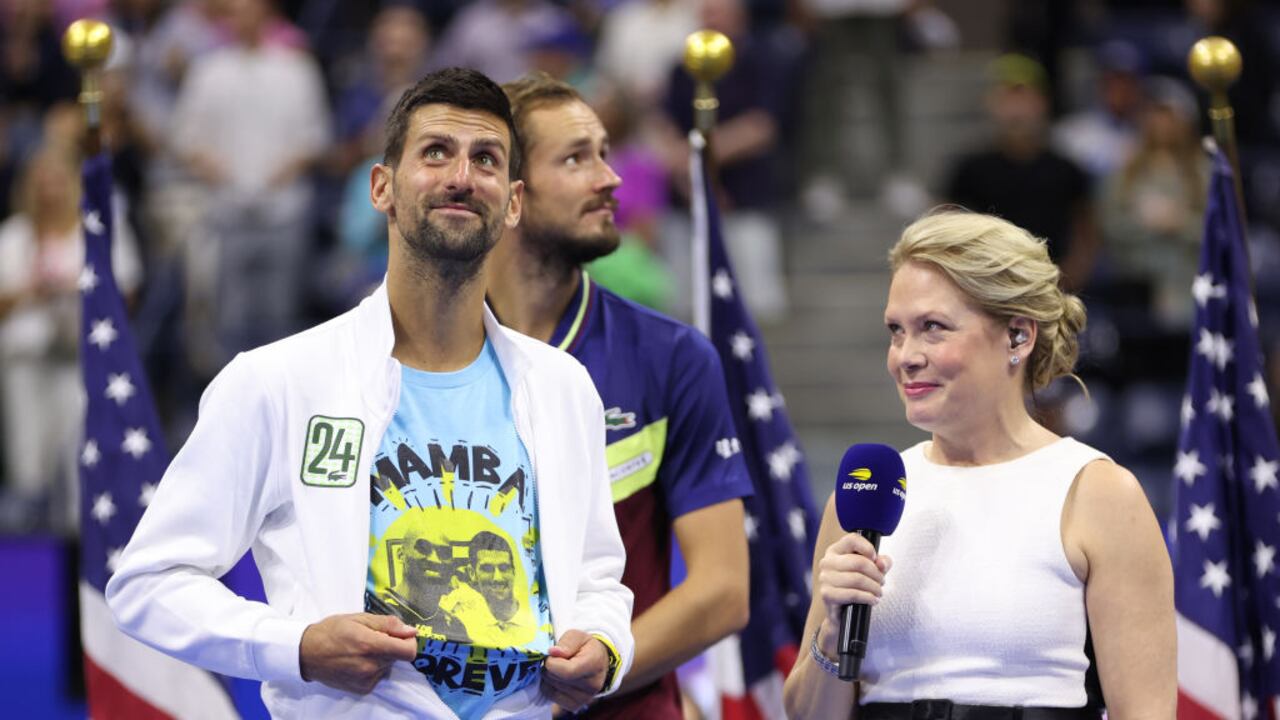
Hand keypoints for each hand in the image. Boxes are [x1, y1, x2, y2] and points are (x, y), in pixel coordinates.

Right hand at [298, 613, 417, 693]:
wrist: (306, 653)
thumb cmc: (331, 631)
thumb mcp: (359, 618)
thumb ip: (388, 624)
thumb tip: (411, 631)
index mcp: (371, 645)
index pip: (409, 651)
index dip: (408, 641)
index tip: (399, 635)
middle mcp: (371, 666)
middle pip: (398, 657)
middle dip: (391, 646)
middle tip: (371, 638)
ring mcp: (366, 680)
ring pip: (388, 666)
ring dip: (381, 657)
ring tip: (360, 649)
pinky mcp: (362, 689)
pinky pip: (378, 676)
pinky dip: (373, 668)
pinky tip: (357, 661)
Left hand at [541, 630, 608, 712]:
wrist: (597, 663)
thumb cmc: (585, 647)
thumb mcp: (577, 636)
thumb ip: (566, 642)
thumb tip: (552, 652)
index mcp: (594, 664)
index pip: (567, 671)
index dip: (552, 663)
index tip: (551, 654)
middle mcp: (592, 685)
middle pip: (556, 679)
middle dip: (548, 667)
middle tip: (555, 659)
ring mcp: (584, 698)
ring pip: (550, 688)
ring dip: (548, 676)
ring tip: (558, 668)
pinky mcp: (575, 706)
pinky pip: (550, 697)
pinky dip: (549, 686)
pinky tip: (557, 679)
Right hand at [816, 532, 891, 641]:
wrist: (842, 613)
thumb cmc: (856, 587)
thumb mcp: (872, 571)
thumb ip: (881, 562)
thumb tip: (882, 563)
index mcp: (835, 550)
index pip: (852, 539)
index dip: (868, 548)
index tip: (875, 558)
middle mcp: (827, 562)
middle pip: (858, 562)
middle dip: (876, 574)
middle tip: (882, 582)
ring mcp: (825, 578)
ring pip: (857, 579)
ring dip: (874, 587)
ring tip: (878, 592)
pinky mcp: (827, 594)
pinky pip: (852, 594)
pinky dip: (867, 597)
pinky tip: (873, 600)